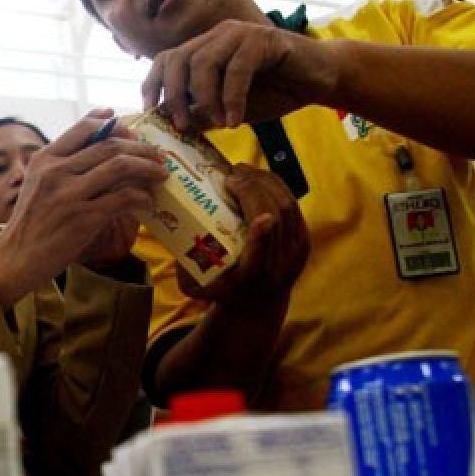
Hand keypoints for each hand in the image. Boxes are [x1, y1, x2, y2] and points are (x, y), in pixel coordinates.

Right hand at [0, 111, 166, 306]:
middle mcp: (57, 171)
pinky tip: (148, 203)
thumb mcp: (38, 182)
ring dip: (147, 168)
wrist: (17, 257)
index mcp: (45, 159)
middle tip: (157, 155)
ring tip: (161, 174)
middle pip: (110, 145)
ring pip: (120, 167)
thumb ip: (62, 163)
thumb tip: (97, 144)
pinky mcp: (84, 218)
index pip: (84, 128)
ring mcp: (71, 194)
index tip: (130, 128)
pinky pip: (123, 199)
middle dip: (141, 148)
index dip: (113, 125)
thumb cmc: (32, 221)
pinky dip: (142, 198)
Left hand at [142, 20, 337, 131]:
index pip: (166, 59)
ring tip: (215, 124)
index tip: (151, 113)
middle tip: (181, 126)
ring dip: (205, 98)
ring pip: (204, 61)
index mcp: (205, 48)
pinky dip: (232, 98)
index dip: (153, 84)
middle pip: (179, 58)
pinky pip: (237, 68)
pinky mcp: (263, 39)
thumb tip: (173, 125)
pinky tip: (235, 120)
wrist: (318, 79)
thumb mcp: (229, 109)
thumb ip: (202, 113)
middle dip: (175, 95)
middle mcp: (218, 36)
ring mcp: (240, 34)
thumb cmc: (274, 92)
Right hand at [176, 163, 308, 302]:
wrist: (258, 304)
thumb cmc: (222, 289)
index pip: (259, 259)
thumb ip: (183, 269)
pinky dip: (275, 186)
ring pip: (286, 207)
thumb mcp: (198, 287)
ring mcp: (295, 252)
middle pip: (274, 220)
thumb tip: (171, 234)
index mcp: (250, 279)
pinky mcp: (303, 240)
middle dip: (253, 191)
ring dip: (264, 182)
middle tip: (231, 176)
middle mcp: (277, 266)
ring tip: (242, 171)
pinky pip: (292, 204)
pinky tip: (258, 178)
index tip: (259, 218)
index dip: (261, 237)